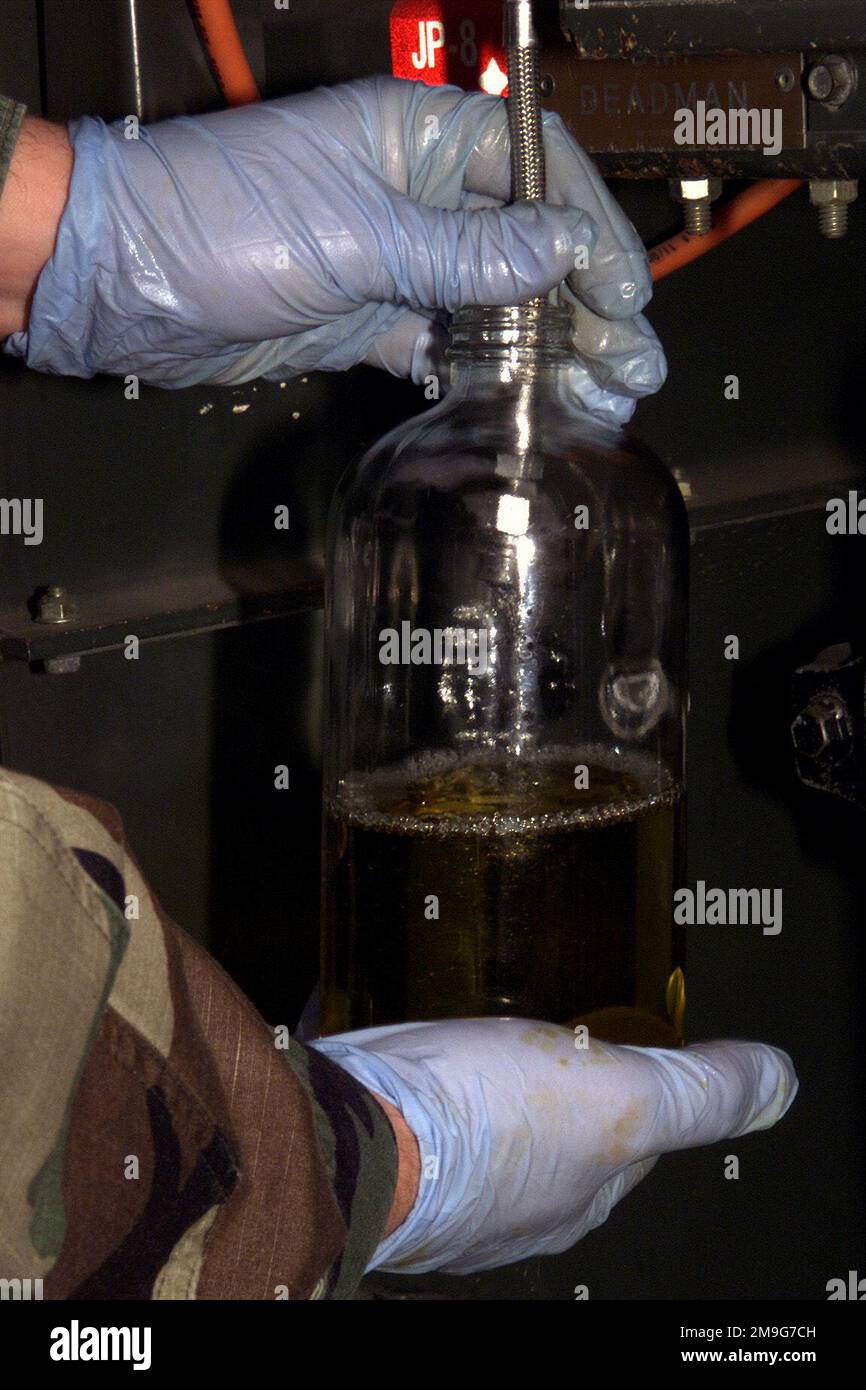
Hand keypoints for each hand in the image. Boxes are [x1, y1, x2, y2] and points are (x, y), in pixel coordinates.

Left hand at [5, 77, 663, 420]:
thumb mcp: (358, 234)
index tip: (626, 294)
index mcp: (417, 138)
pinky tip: (529, 402)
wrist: (127, 282)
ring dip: (547, 349)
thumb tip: (562, 248)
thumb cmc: (223, 219)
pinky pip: (444, 345)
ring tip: (601, 395)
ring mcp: (394, 259)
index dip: (590, 231)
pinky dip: (483, 373)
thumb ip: (464, 251)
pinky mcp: (368, 316)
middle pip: (526, 244)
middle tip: (633, 364)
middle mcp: (415, 194)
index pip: (536, 172)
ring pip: (493, 303)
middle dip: (585, 305)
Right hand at [311, 1018, 796, 1273]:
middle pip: (558, 1134)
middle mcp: (513, 1205)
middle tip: (556, 1025)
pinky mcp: (388, 1145)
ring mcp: (446, 1184)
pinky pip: (422, 1104)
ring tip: (488, 1024)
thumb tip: (776, 1082)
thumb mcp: (622, 1096)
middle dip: (561, 1085)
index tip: (631, 1045)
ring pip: (488, 1122)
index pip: (631, 1149)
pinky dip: (428, 1074)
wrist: (353, 1131)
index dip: (639, 1090)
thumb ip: (699, 1093)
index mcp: (575, 1199)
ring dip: (490, 1080)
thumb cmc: (485, 1125)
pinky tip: (421, 1035)